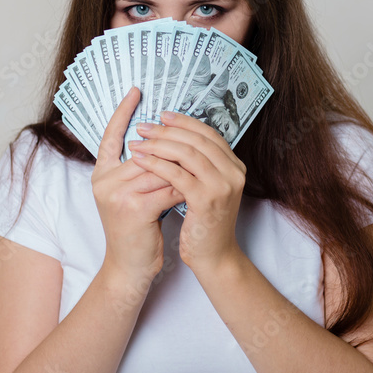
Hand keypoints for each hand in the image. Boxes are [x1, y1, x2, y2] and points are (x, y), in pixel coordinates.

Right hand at [91, 87, 183, 284]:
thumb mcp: (132, 194)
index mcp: (101, 174)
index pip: (109, 135)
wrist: (129, 267)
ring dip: (183, 169)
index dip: (122, 112)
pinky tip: (197, 188)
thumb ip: (141, 169)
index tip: (136, 90)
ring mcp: (117, 195)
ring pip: (160, 169)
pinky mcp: (134, 210)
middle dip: (173, 149)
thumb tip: (167, 142)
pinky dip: (185, 188)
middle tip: (195, 138)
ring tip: (201, 167)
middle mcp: (104, 181)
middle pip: (146, 152)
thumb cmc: (135, 229)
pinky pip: (168, 188)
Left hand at [127, 110, 245, 274]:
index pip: (208, 133)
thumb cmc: (204, 222)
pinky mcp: (207, 201)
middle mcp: (233, 173)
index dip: (184, 122)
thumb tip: (174, 138)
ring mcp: (222, 186)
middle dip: (167, 131)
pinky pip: (177, 175)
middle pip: (197, 140)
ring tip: (138, 143)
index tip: (162, 116)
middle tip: (144, 127)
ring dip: (158, 145)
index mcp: (234, 166)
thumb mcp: (207, 188)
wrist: (214, 256)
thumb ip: (200, 165)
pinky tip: (140, 161)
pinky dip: (156, 165)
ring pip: (187, 154)